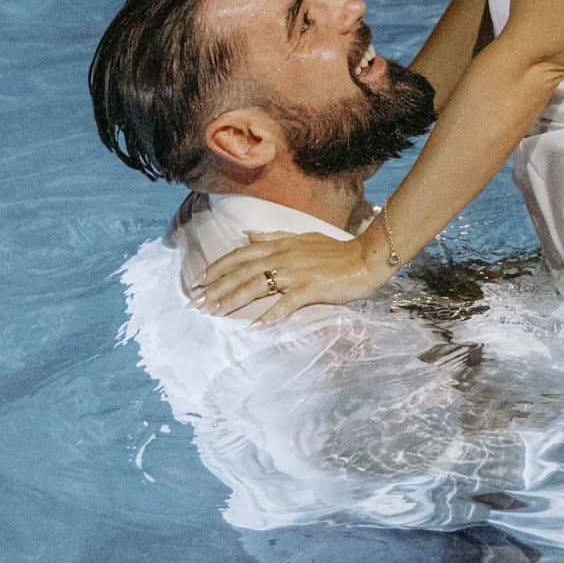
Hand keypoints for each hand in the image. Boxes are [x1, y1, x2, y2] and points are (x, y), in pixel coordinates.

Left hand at [195, 230, 386, 322]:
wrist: (365, 258)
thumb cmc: (335, 251)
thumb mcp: (302, 238)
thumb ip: (274, 238)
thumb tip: (248, 236)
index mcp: (280, 246)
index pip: (241, 255)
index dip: (219, 267)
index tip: (201, 281)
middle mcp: (283, 257)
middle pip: (242, 272)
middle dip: (217, 287)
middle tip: (198, 302)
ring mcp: (296, 274)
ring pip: (257, 285)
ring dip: (234, 299)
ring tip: (216, 313)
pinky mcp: (311, 289)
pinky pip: (286, 303)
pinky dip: (271, 314)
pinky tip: (257, 326)